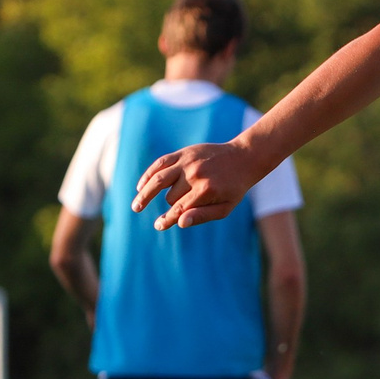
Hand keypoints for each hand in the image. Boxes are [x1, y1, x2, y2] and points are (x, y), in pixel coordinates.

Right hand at [132, 137, 269, 229]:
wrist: (243, 158)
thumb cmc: (233, 188)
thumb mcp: (225, 207)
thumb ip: (203, 216)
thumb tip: (180, 223)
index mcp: (206, 190)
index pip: (179, 209)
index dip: (167, 220)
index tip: (159, 226)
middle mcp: (194, 175)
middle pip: (170, 197)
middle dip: (171, 206)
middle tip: (166, 217)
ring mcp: (187, 162)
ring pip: (159, 180)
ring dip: (146, 194)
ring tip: (136, 206)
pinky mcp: (183, 152)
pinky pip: (160, 163)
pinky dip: (148, 175)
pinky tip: (140, 186)